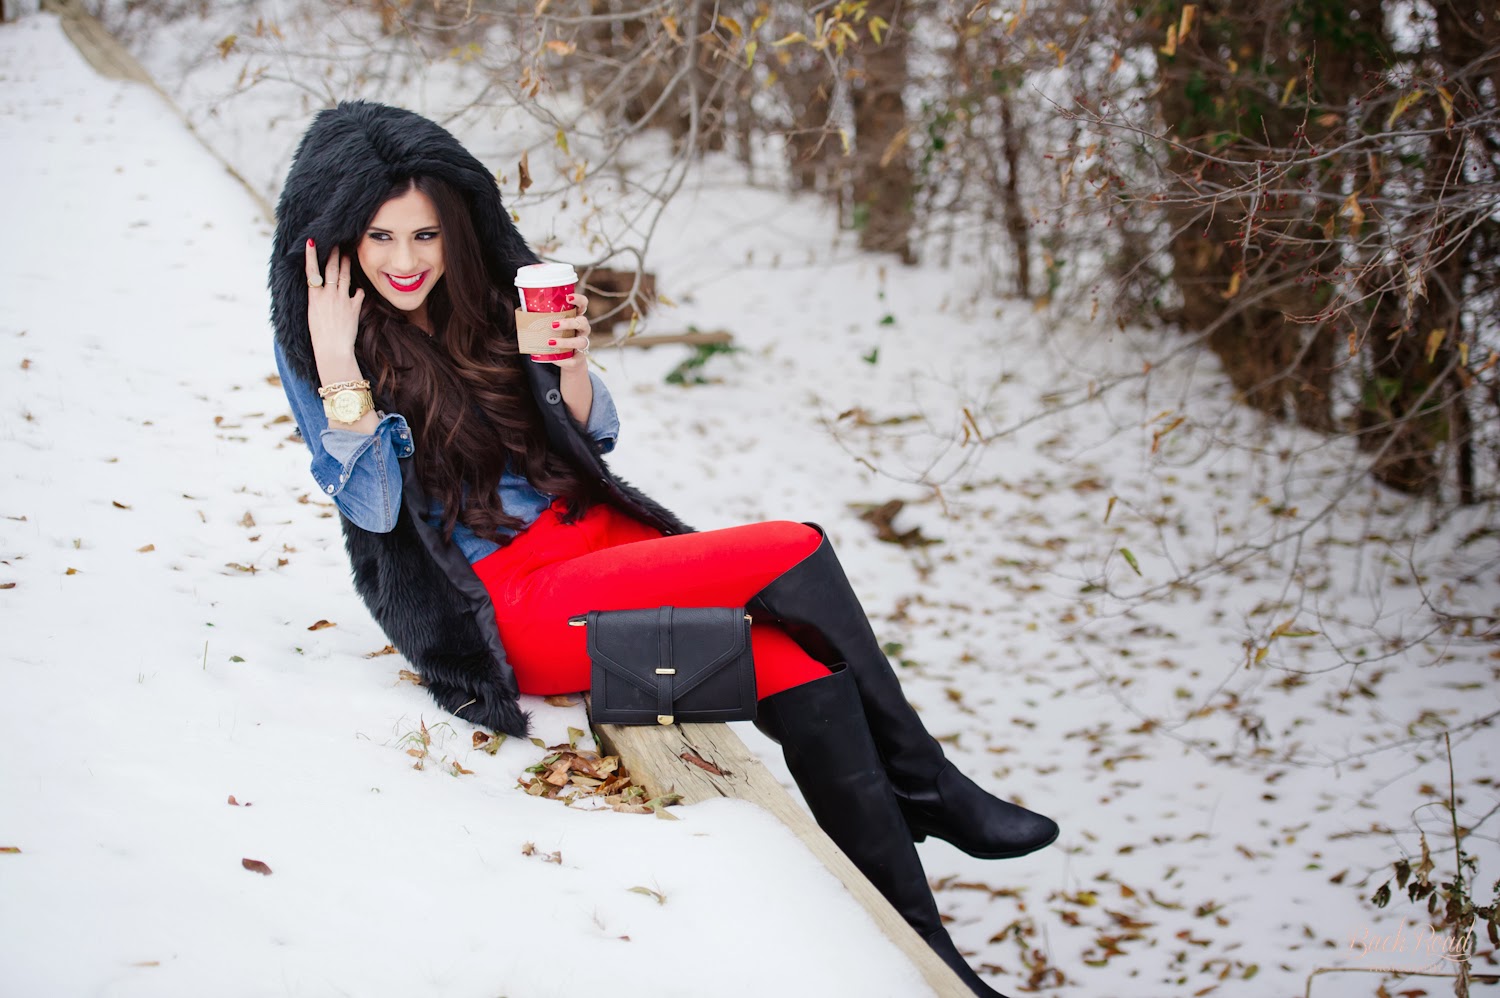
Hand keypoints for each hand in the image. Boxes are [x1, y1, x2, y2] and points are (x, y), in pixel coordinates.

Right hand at [305, 239, 364, 361]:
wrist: (332, 349)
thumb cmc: (320, 335)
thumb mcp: (313, 314)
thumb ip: (319, 299)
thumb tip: (323, 289)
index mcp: (314, 297)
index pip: (311, 271)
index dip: (311, 255)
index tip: (312, 242)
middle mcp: (327, 295)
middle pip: (331, 269)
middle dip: (333, 253)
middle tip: (336, 242)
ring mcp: (341, 300)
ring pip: (344, 276)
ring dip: (346, 264)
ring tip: (348, 254)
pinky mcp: (354, 307)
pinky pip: (358, 293)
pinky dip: (358, 291)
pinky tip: (359, 290)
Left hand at [530, 292, 590, 370]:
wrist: (565, 359)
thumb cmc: (555, 336)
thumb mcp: (549, 325)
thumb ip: (539, 317)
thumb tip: (521, 309)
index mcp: (575, 317)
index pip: (583, 304)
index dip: (579, 299)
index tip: (568, 298)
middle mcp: (582, 329)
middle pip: (583, 322)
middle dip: (569, 323)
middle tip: (552, 325)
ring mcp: (582, 343)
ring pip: (581, 342)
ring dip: (566, 342)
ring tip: (550, 342)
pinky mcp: (579, 358)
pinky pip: (574, 360)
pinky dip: (564, 360)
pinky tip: (554, 358)